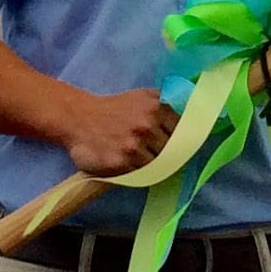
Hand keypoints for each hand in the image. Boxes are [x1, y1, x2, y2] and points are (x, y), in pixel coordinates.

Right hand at [57, 87, 172, 176]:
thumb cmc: (114, 109)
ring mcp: (133, 146)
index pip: (183, 132)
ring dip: (152, 164)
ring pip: (158, 165)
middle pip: (172, 151)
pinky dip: (138, 171)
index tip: (179, 145)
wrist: (78, 119)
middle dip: (166, 153)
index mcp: (155, 107)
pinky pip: (140, 174)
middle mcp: (146, 126)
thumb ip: (167, 104)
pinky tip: (129, 162)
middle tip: (155, 152)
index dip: (182, 140)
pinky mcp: (120, 163)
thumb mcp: (143, 97)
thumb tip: (192, 118)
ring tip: (139, 157)